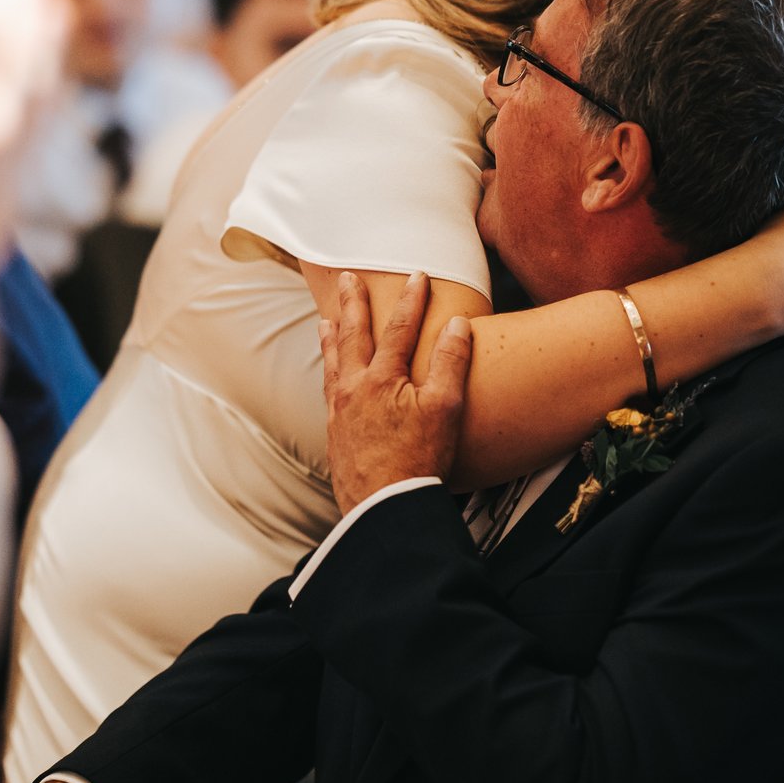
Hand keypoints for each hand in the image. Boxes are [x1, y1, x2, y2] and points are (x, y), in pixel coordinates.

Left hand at [320, 272, 474, 515]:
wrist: (383, 506)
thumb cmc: (417, 461)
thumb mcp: (444, 409)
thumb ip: (450, 363)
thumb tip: (457, 326)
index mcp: (381, 379)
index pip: (399, 328)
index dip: (411, 299)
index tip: (418, 275)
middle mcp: (353, 389)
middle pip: (352, 336)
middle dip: (353, 304)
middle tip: (348, 279)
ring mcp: (340, 412)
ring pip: (333, 363)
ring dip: (332, 337)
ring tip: (326, 320)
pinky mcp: (336, 433)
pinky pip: (328, 390)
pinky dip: (329, 372)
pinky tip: (333, 377)